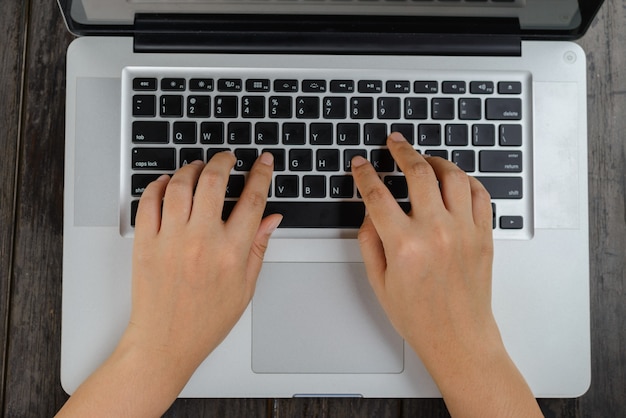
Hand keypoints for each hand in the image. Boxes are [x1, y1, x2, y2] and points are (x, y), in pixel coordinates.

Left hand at [128, 152, 281, 371]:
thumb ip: (258, 248)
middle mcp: (201, 241)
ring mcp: (171, 239)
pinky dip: (159, 185)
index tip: (263, 162)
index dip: (261, 174)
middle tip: (227, 158)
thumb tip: (272, 219)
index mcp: (231, 252)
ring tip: (198, 168)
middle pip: (214, 181)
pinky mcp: (146, 242)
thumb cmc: (205, 320)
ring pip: (181, 184)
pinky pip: (149, 201)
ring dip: (192, 168)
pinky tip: (169, 183)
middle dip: (224, 160)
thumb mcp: (245, 287)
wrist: (165, 342)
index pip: (252, 200)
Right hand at [352, 133, 495, 361]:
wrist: (458, 337)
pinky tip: (454, 179)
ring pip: (453, 176)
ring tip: (424, 159)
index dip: (364, 174)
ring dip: (435, 160)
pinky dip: (466, 180)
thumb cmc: (420, 316)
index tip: (360, 164)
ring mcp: (464, 231)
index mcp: (404, 245)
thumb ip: (369, 242)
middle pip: (418, 173)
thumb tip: (370, 213)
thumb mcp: (379, 282)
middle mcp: (436, 232)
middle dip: (401, 150)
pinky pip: (479, 194)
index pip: (378, 194)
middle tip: (394, 142)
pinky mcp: (483, 235)